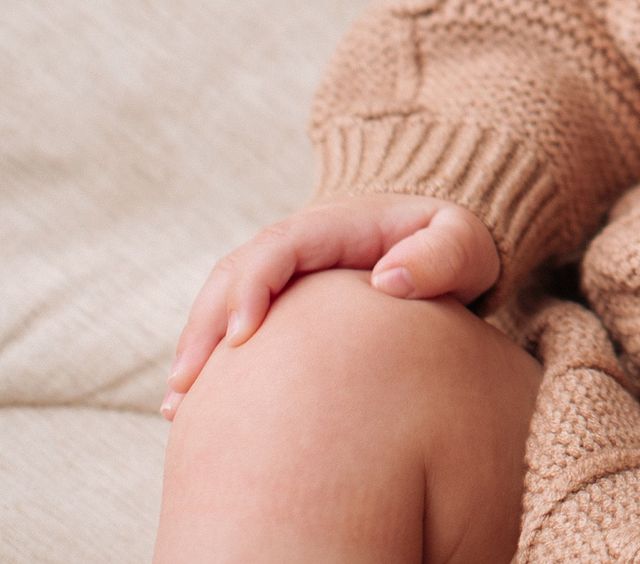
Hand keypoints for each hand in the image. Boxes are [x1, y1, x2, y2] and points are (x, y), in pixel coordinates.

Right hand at [162, 193, 499, 417]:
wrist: (443, 248)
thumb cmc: (455, 245)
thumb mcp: (463, 240)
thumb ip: (441, 253)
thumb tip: (390, 279)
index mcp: (334, 224)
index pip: (278, 246)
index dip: (253, 287)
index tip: (242, 337)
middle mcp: (297, 246)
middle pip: (231, 276)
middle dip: (203, 328)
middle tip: (187, 387)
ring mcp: (282, 275)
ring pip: (219, 305)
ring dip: (195, 352)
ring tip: (175, 409)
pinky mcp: (279, 306)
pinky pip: (231, 329)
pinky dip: (210, 366)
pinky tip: (192, 413)